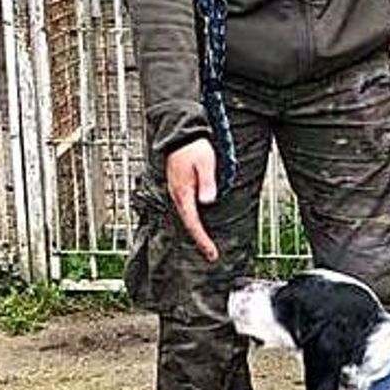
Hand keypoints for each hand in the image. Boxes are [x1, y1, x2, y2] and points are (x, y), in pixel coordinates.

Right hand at [165, 138, 218, 261]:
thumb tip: (208, 200)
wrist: (181, 136)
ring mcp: (177, 192)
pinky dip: (194, 218)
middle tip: (211, 253)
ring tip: (206, 242)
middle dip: (199, 240)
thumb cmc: (194, 148)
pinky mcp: (180, 187)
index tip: (212, 253)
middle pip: (188, 224)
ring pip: (187, 216)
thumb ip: (207, 182)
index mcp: (183, 192)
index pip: (193, 223)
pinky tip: (199, 221)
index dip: (202, 239)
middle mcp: (177, 195)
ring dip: (196, 230)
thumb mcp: (205, 163)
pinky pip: (186, 208)